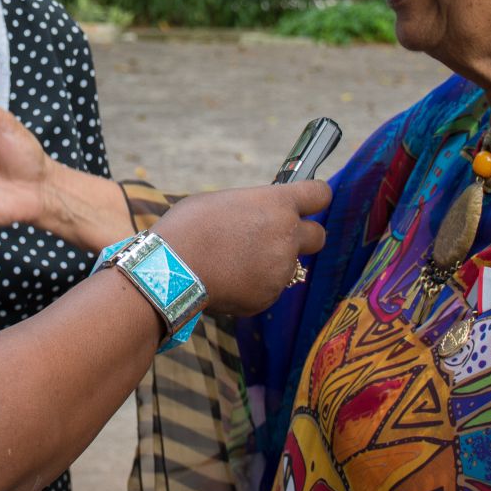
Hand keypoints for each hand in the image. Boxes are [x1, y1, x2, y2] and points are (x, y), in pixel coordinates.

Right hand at [150, 181, 330, 316]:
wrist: (171, 268)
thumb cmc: (190, 226)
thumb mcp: (224, 201)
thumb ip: (255, 207)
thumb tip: (260, 215)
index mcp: (277, 204)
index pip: (320, 194)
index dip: (314, 198)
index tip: (307, 201)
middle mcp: (287, 236)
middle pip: (318, 236)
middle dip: (302, 236)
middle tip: (276, 238)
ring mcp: (280, 270)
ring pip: (289, 266)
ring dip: (272, 263)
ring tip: (235, 261)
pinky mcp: (268, 297)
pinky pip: (269, 288)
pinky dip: (255, 285)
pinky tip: (228, 279)